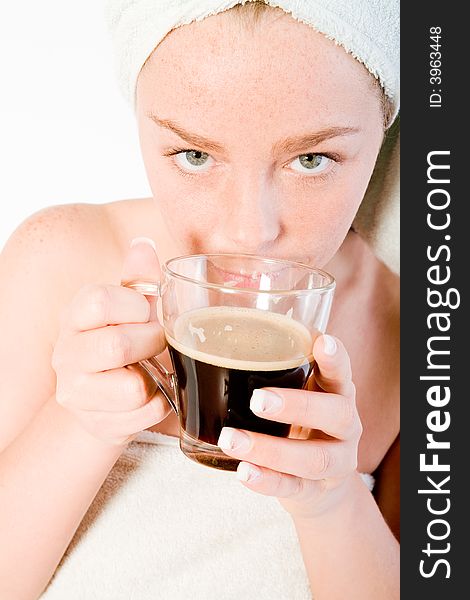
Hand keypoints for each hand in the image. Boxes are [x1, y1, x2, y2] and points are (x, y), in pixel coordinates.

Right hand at [52, 239, 171, 446]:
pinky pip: (145, 413)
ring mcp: (76, 392)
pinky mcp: (95, 423)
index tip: (145, 313)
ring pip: (132, 388)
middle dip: (151, 344)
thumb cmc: (122, 342)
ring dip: (156, 378)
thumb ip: (139, 279)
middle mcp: (66, 353)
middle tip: (157, 343)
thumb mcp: (129, 308)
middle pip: (117, 346)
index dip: (136, 307)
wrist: (103, 398)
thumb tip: (144, 245)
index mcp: (75, 315)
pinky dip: (160, 403)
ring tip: (151, 370)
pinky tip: (151, 394)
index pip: (99, 301)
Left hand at [217, 334, 362, 519]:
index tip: (323, 341)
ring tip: (232, 439)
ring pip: (313, 459)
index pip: (342, 373)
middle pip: (335, 414)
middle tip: (257, 400)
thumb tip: (216, 336)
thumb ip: (275, 369)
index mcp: (337, 394)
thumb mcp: (299, 393)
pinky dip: (267, 481)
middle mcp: (344, 426)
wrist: (321, 483)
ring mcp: (334, 462)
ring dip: (270, 449)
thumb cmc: (302, 422)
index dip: (336, 359)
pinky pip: (293, 488)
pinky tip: (243, 471)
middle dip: (297, 406)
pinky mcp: (314, 491)